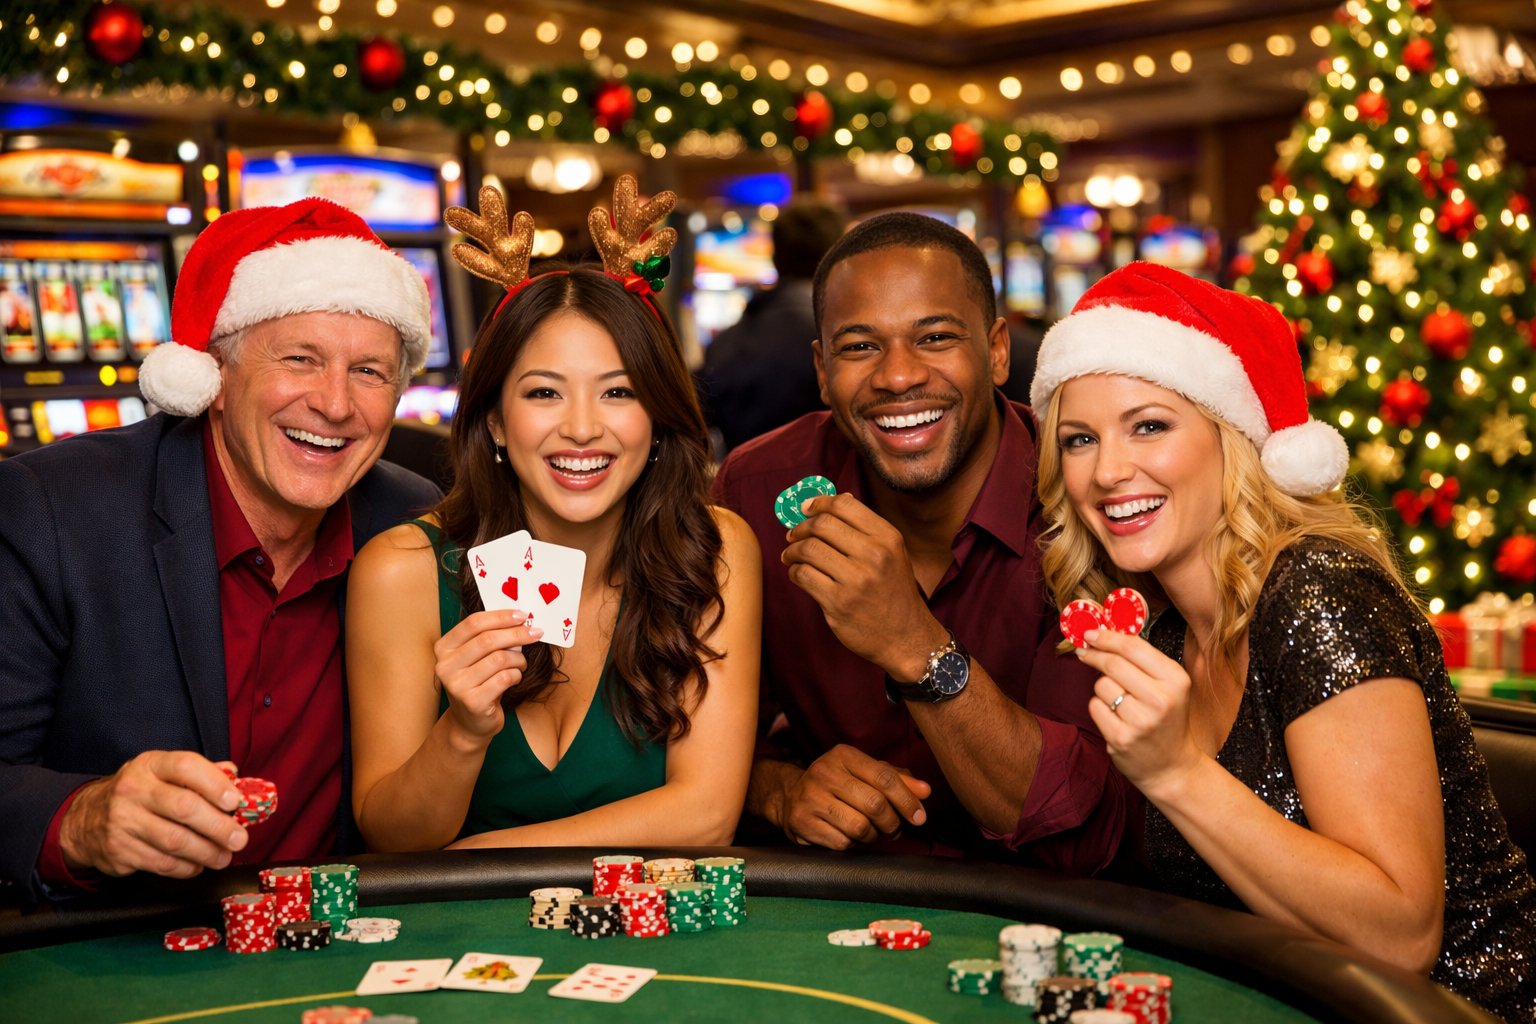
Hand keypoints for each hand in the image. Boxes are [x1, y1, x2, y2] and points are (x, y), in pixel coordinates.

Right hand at [59, 751, 246, 878]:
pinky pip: (161, 863)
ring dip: (207, 852)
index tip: (235, 801)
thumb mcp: (163, 773)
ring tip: (224, 856)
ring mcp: (122, 821)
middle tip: (239, 839)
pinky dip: (186, 867)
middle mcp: (133, 790)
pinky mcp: (118, 851)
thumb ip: (200, 773)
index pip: (186, 767)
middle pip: (184, 808)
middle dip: (218, 826)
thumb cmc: (140, 793)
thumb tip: (236, 777)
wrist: (85, 819)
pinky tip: (198, 864)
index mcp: (150, 765)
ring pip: (175, 841)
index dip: (215, 784)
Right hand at [434, 608, 541, 742]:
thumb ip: (490, 637)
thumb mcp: (477, 657)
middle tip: (536, 633)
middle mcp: (445, 666)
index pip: (473, 623)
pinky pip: (505, 678)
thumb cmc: (478, 682)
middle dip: (517, 634)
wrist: (470, 723)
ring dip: (518, 659)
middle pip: (487, 640)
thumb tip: (521, 621)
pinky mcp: (472, 702)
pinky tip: (515, 678)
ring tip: (521, 664)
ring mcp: (456, 685)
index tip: (523, 615)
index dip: (501, 617)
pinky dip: (516, 675)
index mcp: (444, 648)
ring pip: (499, 659)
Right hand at [775, 745, 931, 849]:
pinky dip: (852, 844)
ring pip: (860, 827)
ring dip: (873, 836)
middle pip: (875, 804)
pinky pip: (842, 843)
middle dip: (892, 822)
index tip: (919, 816)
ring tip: (871, 831)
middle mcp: (823, 772)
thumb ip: (897, 780)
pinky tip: (848, 835)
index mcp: (843, 755)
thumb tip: (925, 791)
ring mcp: (810, 798)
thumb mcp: (864, 774)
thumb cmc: (837, 785)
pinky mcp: (801, 822)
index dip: (907, 799)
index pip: (884, 777)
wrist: (790, 797)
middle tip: (894, 828)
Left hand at [782, 494, 945, 678]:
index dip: (818, 503)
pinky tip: (798, 574)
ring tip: (790, 556)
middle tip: (793, 536)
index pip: (844, 505)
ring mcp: (856, 580)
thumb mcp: (893, 554)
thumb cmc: (894, 592)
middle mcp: (874, 555)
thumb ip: (867, 528)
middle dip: (800, 528)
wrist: (906, 637)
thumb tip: (835, 500)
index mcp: (887, 538)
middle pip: (822, 524)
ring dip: (792, 550)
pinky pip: (803, 576)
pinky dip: (794, 572)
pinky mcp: (838, 603)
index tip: (806, 509)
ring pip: (808, 549)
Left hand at [1076, 627, 1203, 796]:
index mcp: (1176, 680)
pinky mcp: (1121, 738)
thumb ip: (1143, 660)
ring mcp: (1140, 721)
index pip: (1133, 647)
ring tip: (1120, 701)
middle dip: (1094, 655)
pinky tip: (1115, 717)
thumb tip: (1103, 634)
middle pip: (1113, 664)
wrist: (1171, 766)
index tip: (1090, 633)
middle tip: (1085, 652)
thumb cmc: (1167, 719)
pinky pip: (1095, 707)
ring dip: (1103, 688)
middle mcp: (1161, 699)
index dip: (1107, 637)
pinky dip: (1100, 708)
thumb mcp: (1169, 686)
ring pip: (1101, 686)